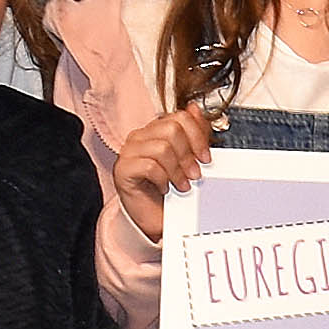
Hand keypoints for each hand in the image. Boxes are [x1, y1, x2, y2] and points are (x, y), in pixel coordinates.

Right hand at [111, 101, 218, 239]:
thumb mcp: (188, 159)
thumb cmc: (169, 190)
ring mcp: (129, 151)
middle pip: (171, 129)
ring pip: (161, 148)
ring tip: (181, 185)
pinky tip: (164, 188)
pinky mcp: (122, 169)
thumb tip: (195, 110)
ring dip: (177, 170)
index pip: (179, 117)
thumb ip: (193, 134)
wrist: (153, 218)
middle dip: (188, 154)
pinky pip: (149, 166)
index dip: (197, 136)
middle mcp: (140, 137)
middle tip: (194, 174)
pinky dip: (162, 179)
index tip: (205, 157)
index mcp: (156, 130)